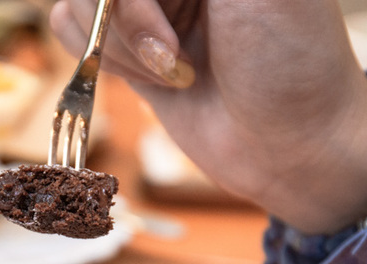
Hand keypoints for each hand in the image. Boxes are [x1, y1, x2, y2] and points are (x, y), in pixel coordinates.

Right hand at [51, 0, 366, 233]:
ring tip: (177, 74)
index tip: (167, 37)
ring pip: (79, 3)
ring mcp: (152, 7)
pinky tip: (153, 79)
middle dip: (127, 20)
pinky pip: (73, 31)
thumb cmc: (294, 62)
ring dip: (120, 48)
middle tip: (172, 58)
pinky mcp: (130, 48)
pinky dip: (99, 60)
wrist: (292, 147)